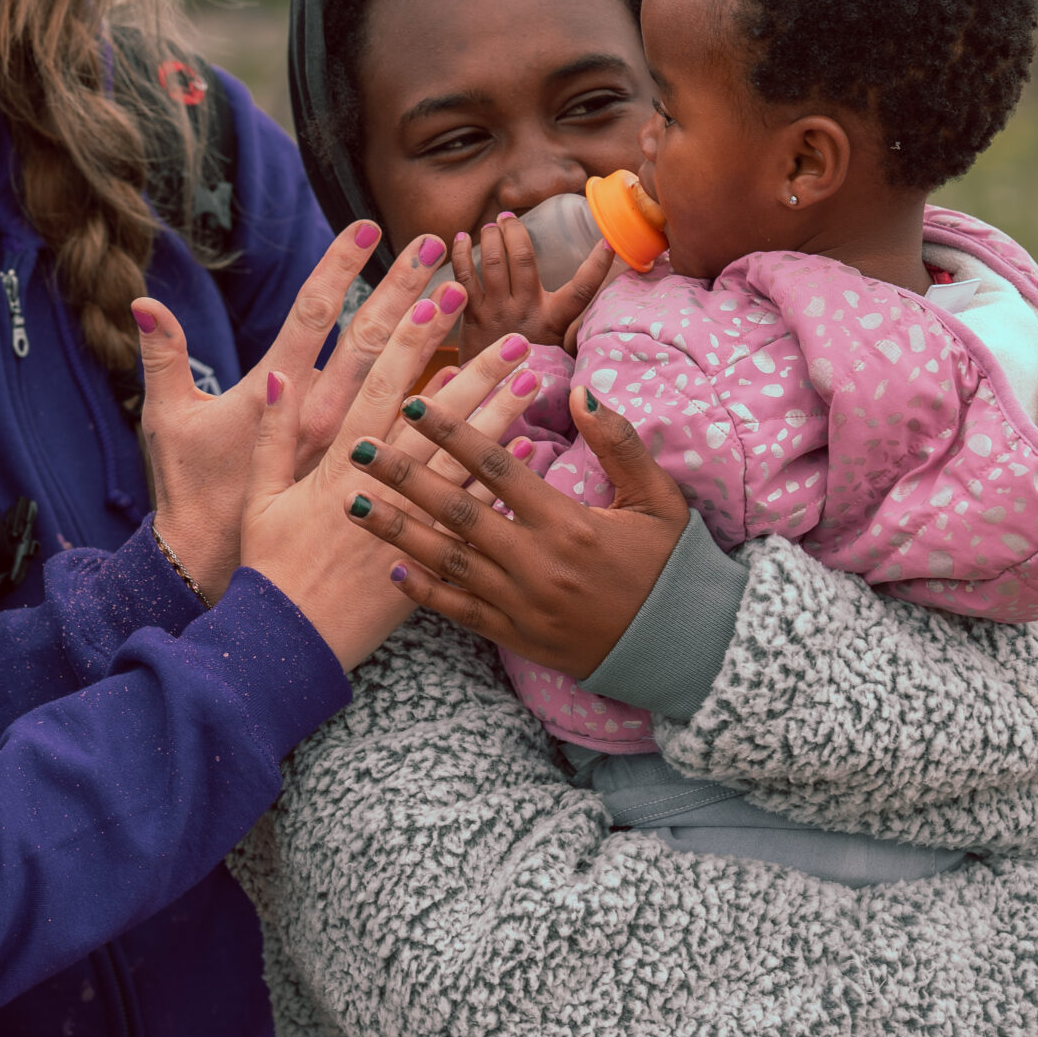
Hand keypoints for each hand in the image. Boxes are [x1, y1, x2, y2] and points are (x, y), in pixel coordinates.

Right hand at [238, 302, 537, 668]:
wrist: (288, 642)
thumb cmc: (267, 568)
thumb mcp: (259, 495)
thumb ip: (272, 434)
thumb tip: (282, 375)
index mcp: (338, 464)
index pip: (382, 387)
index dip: (411, 341)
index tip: (436, 302)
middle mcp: (383, 490)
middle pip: (437, 420)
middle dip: (476, 372)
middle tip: (512, 336)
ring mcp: (411, 525)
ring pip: (464, 462)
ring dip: (500, 419)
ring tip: (533, 381)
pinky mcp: (429, 560)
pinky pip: (474, 515)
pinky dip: (502, 484)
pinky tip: (531, 453)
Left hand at [352, 382, 693, 677]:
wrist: (687, 647)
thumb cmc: (671, 564)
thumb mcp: (658, 497)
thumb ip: (618, 443)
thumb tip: (581, 389)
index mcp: (570, 521)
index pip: (497, 467)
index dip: (451, 432)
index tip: (411, 404)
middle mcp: (538, 562)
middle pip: (457, 511)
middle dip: (403, 477)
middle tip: (357, 448)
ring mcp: (523, 603)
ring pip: (447, 561)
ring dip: (395, 530)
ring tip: (350, 503)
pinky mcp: (517, 636)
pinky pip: (460, 612)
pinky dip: (424, 592)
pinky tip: (391, 567)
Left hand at [452, 213, 615, 361]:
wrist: (490, 397)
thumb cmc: (529, 367)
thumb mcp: (560, 351)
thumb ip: (574, 329)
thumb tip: (598, 314)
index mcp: (554, 321)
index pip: (582, 290)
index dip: (597, 266)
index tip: (608, 241)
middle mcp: (527, 313)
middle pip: (524, 261)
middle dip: (516, 232)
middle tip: (509, 217)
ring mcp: (497, 313)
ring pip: (494, 263)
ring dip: (492, 238)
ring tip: (492, 225)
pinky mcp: (471, 316)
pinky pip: (465, 277)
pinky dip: (461, 254)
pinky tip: (460, 239)